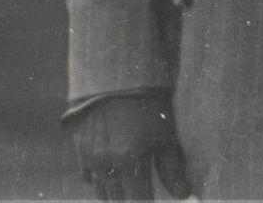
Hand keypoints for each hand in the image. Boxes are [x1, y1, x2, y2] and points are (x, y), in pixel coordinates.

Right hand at [69, 93, 188, 200]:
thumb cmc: (150, 103)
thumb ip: (172, 169)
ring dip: (114, 195)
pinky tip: (111, 175)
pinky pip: (87, 176)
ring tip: (128, 192)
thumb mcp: (167, 134)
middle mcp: (107, 165)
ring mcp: (89, 158)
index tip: (152, 202)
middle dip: (130, 201)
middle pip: (117, 201)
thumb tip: (183, 195)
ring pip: (101, 192)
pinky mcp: (79, 148)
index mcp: (131, 163)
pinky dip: (99, 180)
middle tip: (140, 195)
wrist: (116, 73)